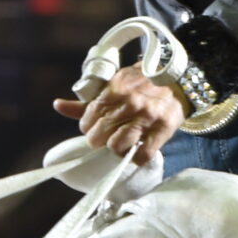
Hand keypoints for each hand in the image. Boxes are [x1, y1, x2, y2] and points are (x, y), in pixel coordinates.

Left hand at [52, 64, 183, 165]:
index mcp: (114, 90)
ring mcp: (147, 118)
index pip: (87, 119)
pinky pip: (142, 155)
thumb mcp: (114, 85)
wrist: (180, 79)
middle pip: (98, 136)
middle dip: (98, 140)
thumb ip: (87, 101)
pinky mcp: (162, 131)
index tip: (94, 127)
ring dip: (115, 149)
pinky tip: (136, 151)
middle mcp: (129, 103)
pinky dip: (136, 158)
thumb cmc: (142, 83)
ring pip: (117, 146)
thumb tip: (57, 105)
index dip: (87, 127)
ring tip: (120, 144)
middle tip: (106, 137)